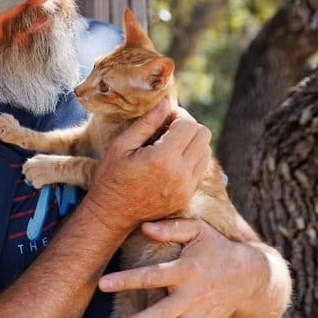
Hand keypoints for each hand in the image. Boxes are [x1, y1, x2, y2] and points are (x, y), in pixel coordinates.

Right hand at [85, 102, 211, 230]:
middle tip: (168, 128)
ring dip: (192, 143)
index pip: (189, 124)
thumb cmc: (111, 177)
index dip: (178, 114)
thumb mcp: (120, 146)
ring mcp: (186, 187)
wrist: (112, 215)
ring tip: (170, 144)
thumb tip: (164, 103)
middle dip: (188, 126)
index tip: (164, 116)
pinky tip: (171, 160)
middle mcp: (180, 174)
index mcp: (163, 159)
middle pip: (204, 135)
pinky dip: (191, 159)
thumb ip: (146, 123)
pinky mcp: (187, 196)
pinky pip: (200, 169)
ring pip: (207, 151)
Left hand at [97, 218, 254, 317]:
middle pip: (161, 314)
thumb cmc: (217, 248)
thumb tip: (145, 226)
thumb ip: (171, 228)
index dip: (126, 280)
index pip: (152, 277)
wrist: (250, 276)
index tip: (102, 284)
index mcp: (186, 270)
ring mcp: (200, 316)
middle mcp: (193, 296)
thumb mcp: (198, 230)